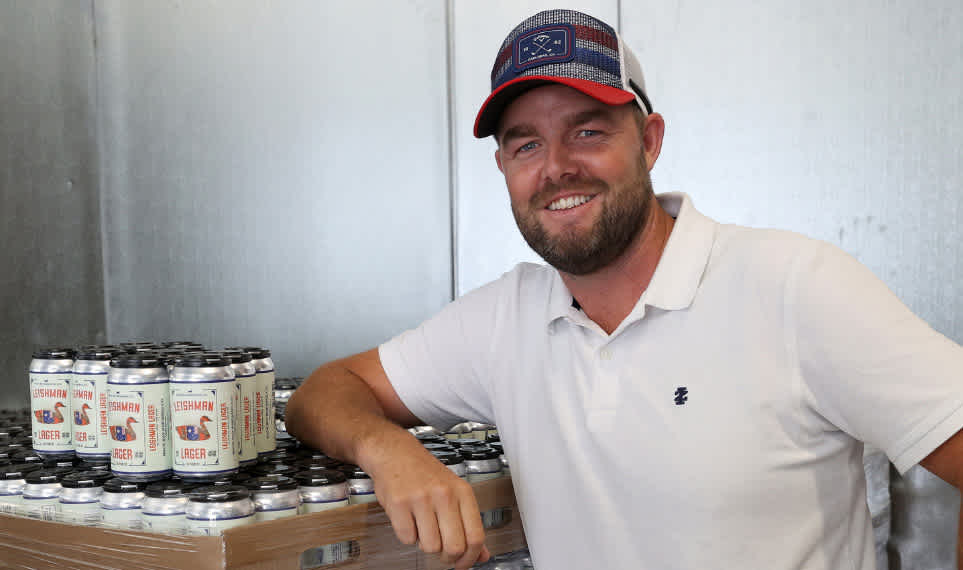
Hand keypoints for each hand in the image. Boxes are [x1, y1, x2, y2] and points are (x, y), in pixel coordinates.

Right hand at [366, 445, 490, 568]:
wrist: (396, 453)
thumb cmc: (425, 473)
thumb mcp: (454, 492)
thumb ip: (469, 524)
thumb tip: (482, 554)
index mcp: (462, 492)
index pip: (476, 536)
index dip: (470, 558)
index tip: (463, 564)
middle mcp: (444, 494)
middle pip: (454, 546)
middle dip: (448, 558)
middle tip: (442, 552)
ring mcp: (421, 499)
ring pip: (430, 546)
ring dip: (425, 545)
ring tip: (423, 528)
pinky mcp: (399, 504)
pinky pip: (407, 539)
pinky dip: (408, 536)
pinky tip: (410, 520)